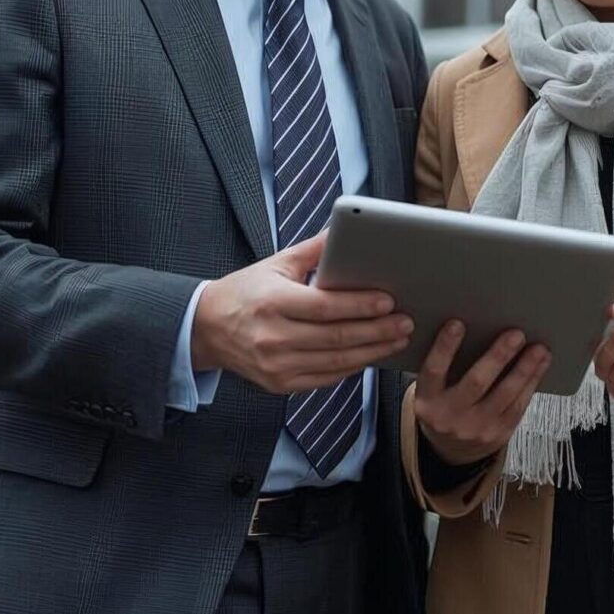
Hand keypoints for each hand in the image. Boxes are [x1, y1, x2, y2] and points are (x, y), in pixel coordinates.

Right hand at [191, 230, 412, 393]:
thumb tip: (346, 229)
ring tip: (398, 339)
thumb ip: (314, 249)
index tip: (389, 301)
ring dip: (372, 351)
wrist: (206, 330)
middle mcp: (273, 337)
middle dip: (377, 330)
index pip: (325, 307)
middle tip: (406, 322)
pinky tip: (372, 354)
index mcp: (272, 303)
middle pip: (337, 337)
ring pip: (336, 362)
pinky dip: (353, 367)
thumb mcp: (275, 264)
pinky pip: (326, 378)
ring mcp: (276, 365)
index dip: (360, 305)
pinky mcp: (280, 384)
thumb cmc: (246, 292)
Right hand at [413, 321, 550, 466]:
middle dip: (498, 357)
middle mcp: (450, 416)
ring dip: (525, 369)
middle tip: (516, 334)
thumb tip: (477, 327)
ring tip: (538, 349)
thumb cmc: (445, 405)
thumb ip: (446, 365)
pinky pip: (518, 406)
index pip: (434, 370)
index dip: (445, 347)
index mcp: (428, 400)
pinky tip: (540, 365)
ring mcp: (476, 428)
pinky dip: (532, 383)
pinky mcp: (498, 434)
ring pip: (504, 395)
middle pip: (476, 383)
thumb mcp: (434, 390)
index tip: (457, 324)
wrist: (452, 451)